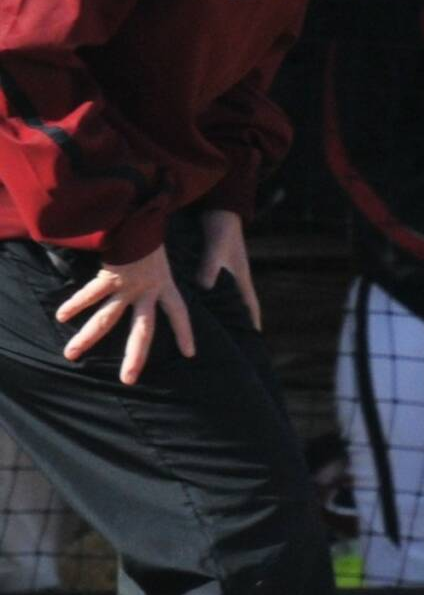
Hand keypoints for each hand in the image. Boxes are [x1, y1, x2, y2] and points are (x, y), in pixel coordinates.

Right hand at [57, 245, 194, 384]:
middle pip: (143, 330)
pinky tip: (62, 316)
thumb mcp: (161, 254)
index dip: (184, 332)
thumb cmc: (149, 231)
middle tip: (128, 380)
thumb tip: (151, 272)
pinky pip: (90, 294)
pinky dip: (75, 304)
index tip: (190, 354)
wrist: (142, 213)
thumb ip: (156, 267)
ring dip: (88, 338)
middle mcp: (147, 290)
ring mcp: (127, 286)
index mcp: (165, 284)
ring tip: (71, 355)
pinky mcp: (110, 276)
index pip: (179, 312)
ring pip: (107, 318)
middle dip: (135, 356)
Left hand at [195, 209, 260, 328]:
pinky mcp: (214, 264)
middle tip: (234, 340)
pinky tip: (198, 303)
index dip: (252, 322)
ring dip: (222, 310)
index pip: (250, 305)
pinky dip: (209, 297)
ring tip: (215, 327)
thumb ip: (210, 267)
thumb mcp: (216, 248)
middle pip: (238, 304)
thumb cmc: (221, 228)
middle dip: (238, 322)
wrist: (219, 208)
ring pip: (224, 297)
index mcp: (240, 276)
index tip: (254, 339)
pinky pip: (212, 287)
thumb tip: (204, 288)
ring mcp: (225, 271)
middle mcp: (234, 276)